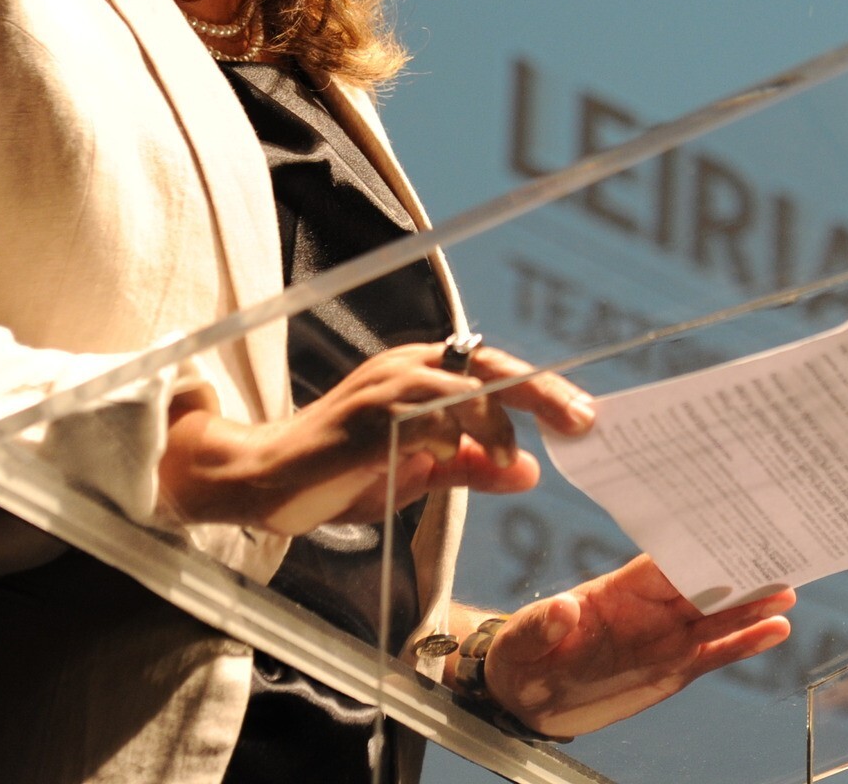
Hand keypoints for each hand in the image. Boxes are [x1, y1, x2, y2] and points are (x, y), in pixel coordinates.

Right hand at [156, 344, 594, 534]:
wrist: (264, 480)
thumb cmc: (341, 472)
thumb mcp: (417, 471)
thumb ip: (470, 466)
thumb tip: (529, 471)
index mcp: (422, 373)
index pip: (494, 371)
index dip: (542, 391)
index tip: (583, 416)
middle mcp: (408, 367)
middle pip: (491, 366)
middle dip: (542, 393)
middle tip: (583, 420)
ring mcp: (386, 385)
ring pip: (463, 388)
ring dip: (496, 425)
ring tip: (508, 460)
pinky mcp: (368, 413)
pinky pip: (426, 414)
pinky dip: (456, 437)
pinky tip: (469, 461)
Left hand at [479, 556, 795, 737]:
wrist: (527, 698)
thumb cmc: (521, 656)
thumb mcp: (520, 641)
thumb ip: (541, 624)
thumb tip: (564, 608)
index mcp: (617, 591)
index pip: (663, 563)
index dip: (694, 546)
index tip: (727, 526)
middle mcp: (650, 609)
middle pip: (703, 583)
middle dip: (738, 569)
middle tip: (778, 554)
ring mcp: (665, 637)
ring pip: (718, 616)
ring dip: (752, 604)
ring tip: (788, 591)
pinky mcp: (674, 668)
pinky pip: (715, 653)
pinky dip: (745, 643)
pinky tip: (776, 631)